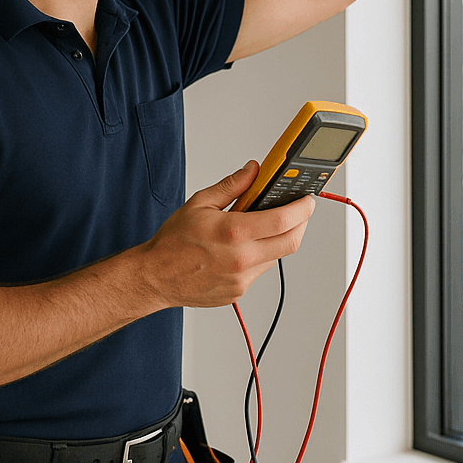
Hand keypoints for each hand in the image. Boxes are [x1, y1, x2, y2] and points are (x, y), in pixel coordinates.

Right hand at [142, 161, 316, 308]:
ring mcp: (241, 279)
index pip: (284, 219)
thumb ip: (232, 185)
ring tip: (265, 226)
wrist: (155, 276)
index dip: (303, 207)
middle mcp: (241, 259)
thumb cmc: (173, 241)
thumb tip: (253, 170)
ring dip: (279, 239)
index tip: (307, 199)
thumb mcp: (200, 203)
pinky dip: (261, 255)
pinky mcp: (238, 292)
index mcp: (233, 232)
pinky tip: (245, 246)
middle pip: (291, 241)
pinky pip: (260, 271)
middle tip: (300, 211)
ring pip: (277, 256)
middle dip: (302, 224)